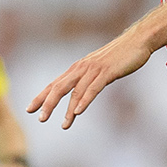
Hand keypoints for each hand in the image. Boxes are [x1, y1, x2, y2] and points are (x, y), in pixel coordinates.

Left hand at [27, 27, 155, 127]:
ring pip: (75, 91)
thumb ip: (87, 81)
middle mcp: (81, 68)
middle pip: (59, 87)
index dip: (41, 97)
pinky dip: (85, 100)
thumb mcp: (98, 69)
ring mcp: (94, 70)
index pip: (54, 84)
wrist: (137, 41)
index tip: (29, 109)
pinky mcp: (107, 72)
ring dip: (68, 109)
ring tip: (64, 125)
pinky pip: (93, 88)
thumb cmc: (119, 56)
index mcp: (77, 69)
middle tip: (39, 118)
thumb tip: (79, 95)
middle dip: (47, 103)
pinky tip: (78, 112)